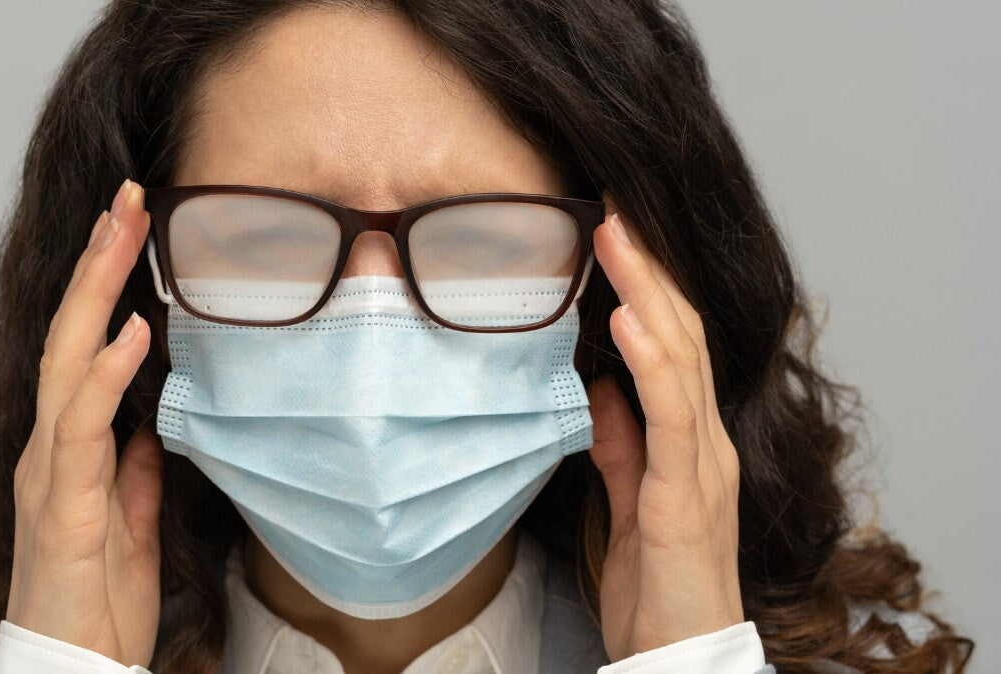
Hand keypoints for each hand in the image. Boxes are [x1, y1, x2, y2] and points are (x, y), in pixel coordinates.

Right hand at [6, 179, 162, 666]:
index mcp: (72, 448)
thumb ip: (137, 471)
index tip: (133, 230)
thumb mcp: (130, 522)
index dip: (105, 287)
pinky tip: (133, 331)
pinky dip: (107, 374)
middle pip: (72, 335)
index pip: (86, 348)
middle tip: (127, 199)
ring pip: (68, 361)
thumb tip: (153, 428)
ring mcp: (53, 472)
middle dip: (99, 264)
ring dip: (99, 292)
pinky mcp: (66, 505)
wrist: (75, 668)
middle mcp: (53, 447)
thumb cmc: (98, 601)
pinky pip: (84, 427)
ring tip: (124, 231)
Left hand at [587, 207, 743, 660]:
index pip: (671, 341)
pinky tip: (628, 320)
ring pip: (680, 358)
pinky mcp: (687, 496)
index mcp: (688, 438)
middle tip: (611, 204)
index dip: (645, 282)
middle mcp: (704, 439)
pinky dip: (650, 362)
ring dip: (647, 291)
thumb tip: (598, 387)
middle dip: (646, 266)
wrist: (680, 654)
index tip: (611, 229)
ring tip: (615, 236)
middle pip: (680, 332)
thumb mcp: (631, 498)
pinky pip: (670, 416)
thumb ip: (620, 442)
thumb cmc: (658, 583)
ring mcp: (702, 464)